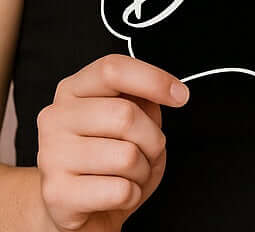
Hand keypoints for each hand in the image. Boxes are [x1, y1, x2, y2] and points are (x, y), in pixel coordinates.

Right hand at [36, 54, 188, 231]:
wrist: (80, 208)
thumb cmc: (111, 156)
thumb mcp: (132, 118)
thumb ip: (144, 99)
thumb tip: (171, 92)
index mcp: (73, 90)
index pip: (113, 69)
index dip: (153, 80)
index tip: (180, 96)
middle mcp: (55, 118)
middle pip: (125, 114)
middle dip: (153, 138)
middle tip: (150, 152)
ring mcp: (51, 156)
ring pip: (126, 156)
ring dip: (143, 170)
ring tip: (130, 174)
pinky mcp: (56, 194)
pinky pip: (119, 190)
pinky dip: (132, 195)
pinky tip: (118, 194)